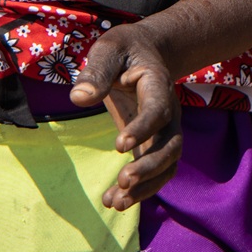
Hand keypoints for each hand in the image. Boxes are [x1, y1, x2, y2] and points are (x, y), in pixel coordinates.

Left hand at [70, 24, 182, 211]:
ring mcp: (164, 131)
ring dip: (146, 187)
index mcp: (159, 85)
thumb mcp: (109, 49)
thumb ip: (96, 71)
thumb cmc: (124, 49)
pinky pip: (154, 173)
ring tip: (116, 202)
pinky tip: (111, 201)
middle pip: (171, 146)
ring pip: (167, 166)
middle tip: (123, 180)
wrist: (145, 52)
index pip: (158, 111)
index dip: (143, 129)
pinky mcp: (152, 144)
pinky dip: (139, 191)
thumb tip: (80, 98)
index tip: (119, 145)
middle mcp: (169, 113)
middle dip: (150, 167)